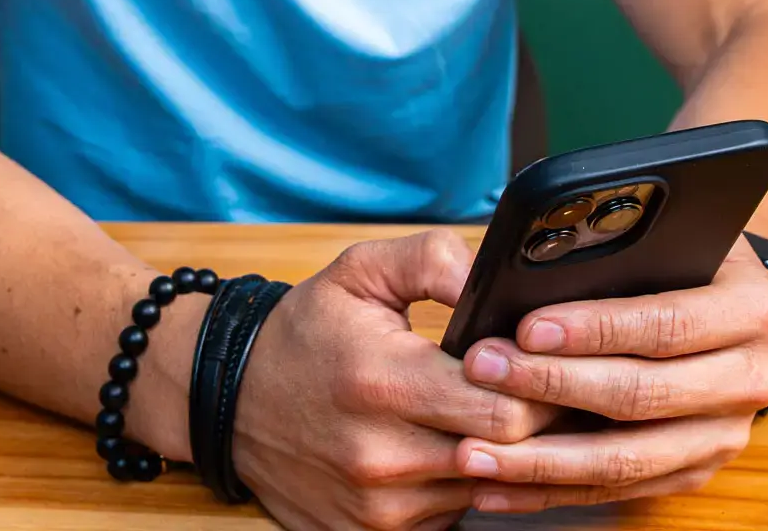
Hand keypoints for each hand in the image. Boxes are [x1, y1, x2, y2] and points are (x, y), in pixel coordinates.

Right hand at [232, 230, 563, 530]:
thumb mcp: (361, 272)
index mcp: (382, 382)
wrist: (232, 401)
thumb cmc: (306, 333)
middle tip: (534, 388)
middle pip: (506, 454)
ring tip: (489, 415)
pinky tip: (450, 448)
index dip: (535, 382)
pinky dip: (462, 486)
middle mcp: (380, 456)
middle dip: (532, 419)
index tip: (534, 360)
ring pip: (484, 490)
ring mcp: (377, 507)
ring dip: (498, 455)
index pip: (505, 406)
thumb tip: (491, 282)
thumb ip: (434, 261)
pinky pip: (450, 516)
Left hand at [454, 235, 767, 512]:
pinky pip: (615, 490)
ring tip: (473, 452)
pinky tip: (494, 486)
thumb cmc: (676, 261)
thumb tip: (527, 267)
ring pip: (627, 459)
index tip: (527, 329)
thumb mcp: (664, 236)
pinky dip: (549, 491)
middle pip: (643, 394)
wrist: (719, 309)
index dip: (596, 329)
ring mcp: (725, 433)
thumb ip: (608, 250)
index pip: (667, 324)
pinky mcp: (695, 470)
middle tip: (483, 372)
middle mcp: (750, 377)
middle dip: (553, 386)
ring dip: (540, 460)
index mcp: (753, 309)